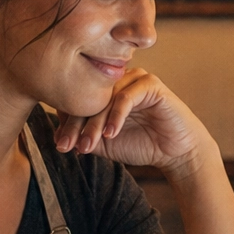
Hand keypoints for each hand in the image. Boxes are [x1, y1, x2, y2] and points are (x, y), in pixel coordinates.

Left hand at [53, 69, 213, 177]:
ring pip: (106, 98)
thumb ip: (85, 137)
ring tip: (89, 145)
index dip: (67, 123)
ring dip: (95, 124)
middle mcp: (118, 81)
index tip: (60, 145)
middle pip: (89, 98)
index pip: (79, 101)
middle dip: (77, 125)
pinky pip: (127, 97)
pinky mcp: (151, 84)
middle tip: (68, 146)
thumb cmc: (142, 145)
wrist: (175, 153)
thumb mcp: (106, 144)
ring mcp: (135, 79)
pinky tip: (111, 134)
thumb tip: (58, 136)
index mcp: (105, 91)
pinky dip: (116, 116)